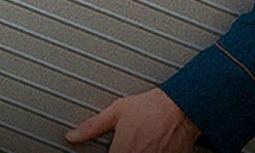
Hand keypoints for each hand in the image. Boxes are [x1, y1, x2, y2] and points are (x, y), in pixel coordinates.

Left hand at [64, 87, 200, 152]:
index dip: (111, 152)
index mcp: (121, 151)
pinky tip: (154, 146)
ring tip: (143, 143)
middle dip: (125, 151)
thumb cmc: (151, 107)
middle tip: (129, 142)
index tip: (114, 148)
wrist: (181, 106)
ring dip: (139, 152)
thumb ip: (92, 127)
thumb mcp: (116, 112)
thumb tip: (73, 135)